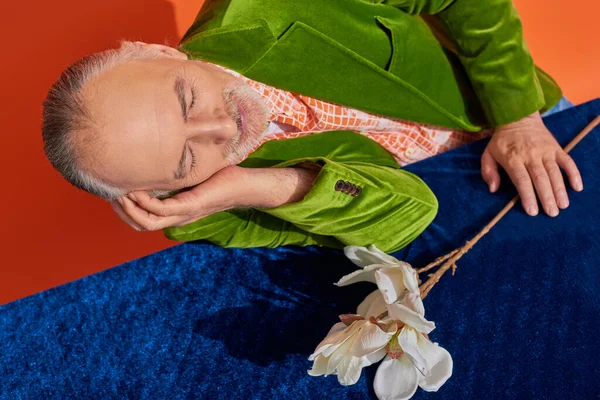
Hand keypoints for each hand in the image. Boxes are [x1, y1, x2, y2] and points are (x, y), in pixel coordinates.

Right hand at [109, 165, 246, 230]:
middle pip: (140, 223)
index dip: (124, 209)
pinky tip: (135, 190)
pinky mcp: (191, 206)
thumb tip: (160, 151)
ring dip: (128, 208)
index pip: (142, 218)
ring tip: (116, 193)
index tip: (111, 191)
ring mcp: (184, 213)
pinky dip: (145, 202)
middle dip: (121, 210)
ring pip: (147, 221)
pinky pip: (161, 210)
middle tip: (107, 193)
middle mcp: (177, 216)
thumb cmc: (221, 178)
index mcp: (175, 210)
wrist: (246, 186)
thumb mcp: (191, 172)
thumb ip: (175, 169)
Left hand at [481, 112, 582, 216]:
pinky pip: (567, 161)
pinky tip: (577, 187)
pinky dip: (573, 173)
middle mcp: (530, 155)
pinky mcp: (556, 147)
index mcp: (512, 158)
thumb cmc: (501, 141)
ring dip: (560, 189)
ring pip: (554, 172)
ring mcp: (545, 151)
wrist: (518, 117)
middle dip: (546, 197)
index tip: (532, 211)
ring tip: (563, 205)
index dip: (528, 195)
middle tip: (552, 213)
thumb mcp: (488, 154)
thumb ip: (488, 172)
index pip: (522, 180)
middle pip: (540, 178)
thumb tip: (493, 189)